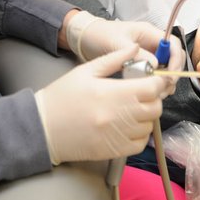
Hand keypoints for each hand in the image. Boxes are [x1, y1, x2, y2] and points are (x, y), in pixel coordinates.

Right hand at [35, 46, 166, 163]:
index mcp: (112, 93)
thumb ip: (114, 59)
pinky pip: (140, 144)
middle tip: (142, 92)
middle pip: (154, 107)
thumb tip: (136, 48)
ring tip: (132, 108)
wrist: (43, 128)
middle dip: (153, 98)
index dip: (156, 82)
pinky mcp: (114, 151)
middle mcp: (118, 117)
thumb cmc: (62, 97)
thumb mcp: (86, 71)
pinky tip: (128, 124)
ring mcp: (117, 136)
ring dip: (147, 116)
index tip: (151, 78)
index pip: (151, 88)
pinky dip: (140, 133)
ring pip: (149, 126)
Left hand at [64, 10, 185, 90]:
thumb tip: (154, 66)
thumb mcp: (117, 43)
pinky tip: (149, 91)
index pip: (173, 44)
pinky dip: (155, 83)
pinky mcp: (141, 64)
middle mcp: (151, 42)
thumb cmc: (100, 35)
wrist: (85, 38)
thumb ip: (135, 54)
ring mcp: (147, 53)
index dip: (176, 60)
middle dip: (172, 73)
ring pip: (165, 67)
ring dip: (164, 80)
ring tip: (157, 93)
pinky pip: (154, 74)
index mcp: (148, 33)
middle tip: (165, 88)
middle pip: (173, 57)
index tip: (170, 76)